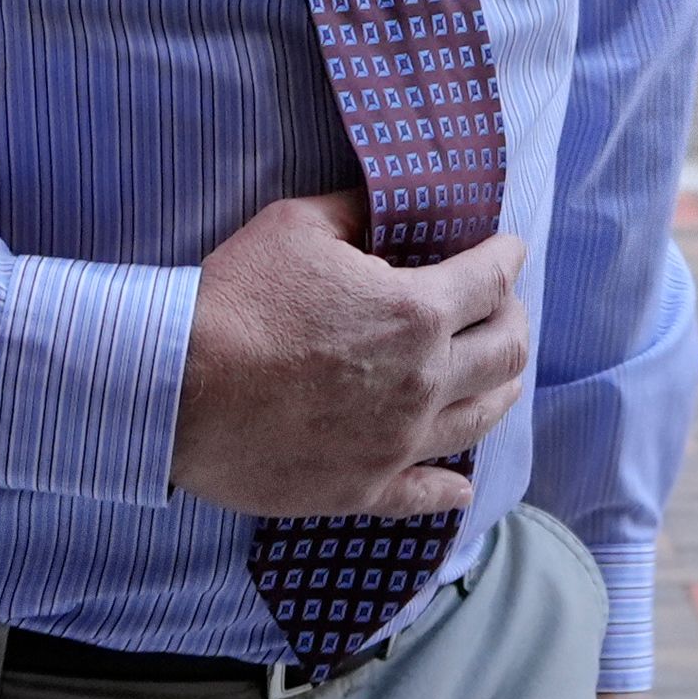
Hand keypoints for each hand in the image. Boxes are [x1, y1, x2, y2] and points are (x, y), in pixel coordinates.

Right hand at [168, 193, 528, 518]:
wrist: (182, 388)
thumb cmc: (237, 299)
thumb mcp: (296, 225)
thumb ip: (354, 211)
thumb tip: (385, 206)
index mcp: (415, 313)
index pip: (491, 281)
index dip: (508, 257)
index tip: (510, 248)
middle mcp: (423, 382)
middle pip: (505, 352)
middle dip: (515, 318)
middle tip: (506, 306)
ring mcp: (399, 443)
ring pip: (479, 419)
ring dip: (500, 390)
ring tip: (500, 378)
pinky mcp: (365, 488)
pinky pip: (426, 493)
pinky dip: (451, 487)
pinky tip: (460, 484)